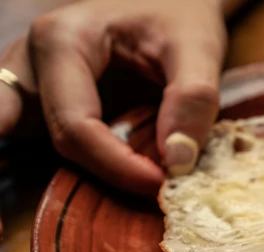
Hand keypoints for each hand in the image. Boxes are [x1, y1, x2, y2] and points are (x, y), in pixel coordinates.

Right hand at [0, 0, 228, 196]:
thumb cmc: (180, 12)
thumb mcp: (198, 46)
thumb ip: (193, 98)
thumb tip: (178, 161)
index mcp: (62, 40)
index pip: (76, 124)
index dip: (117, 165)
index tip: (161, 185)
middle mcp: (32, 59)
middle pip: (56, 137)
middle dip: (103, 171)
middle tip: (153, 188)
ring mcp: (31, 80)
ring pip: (40, 142)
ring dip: (82, 168)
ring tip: (133, 178)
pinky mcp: (43, 97)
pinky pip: (43, 138)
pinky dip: (76, 158)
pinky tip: (110, 169)